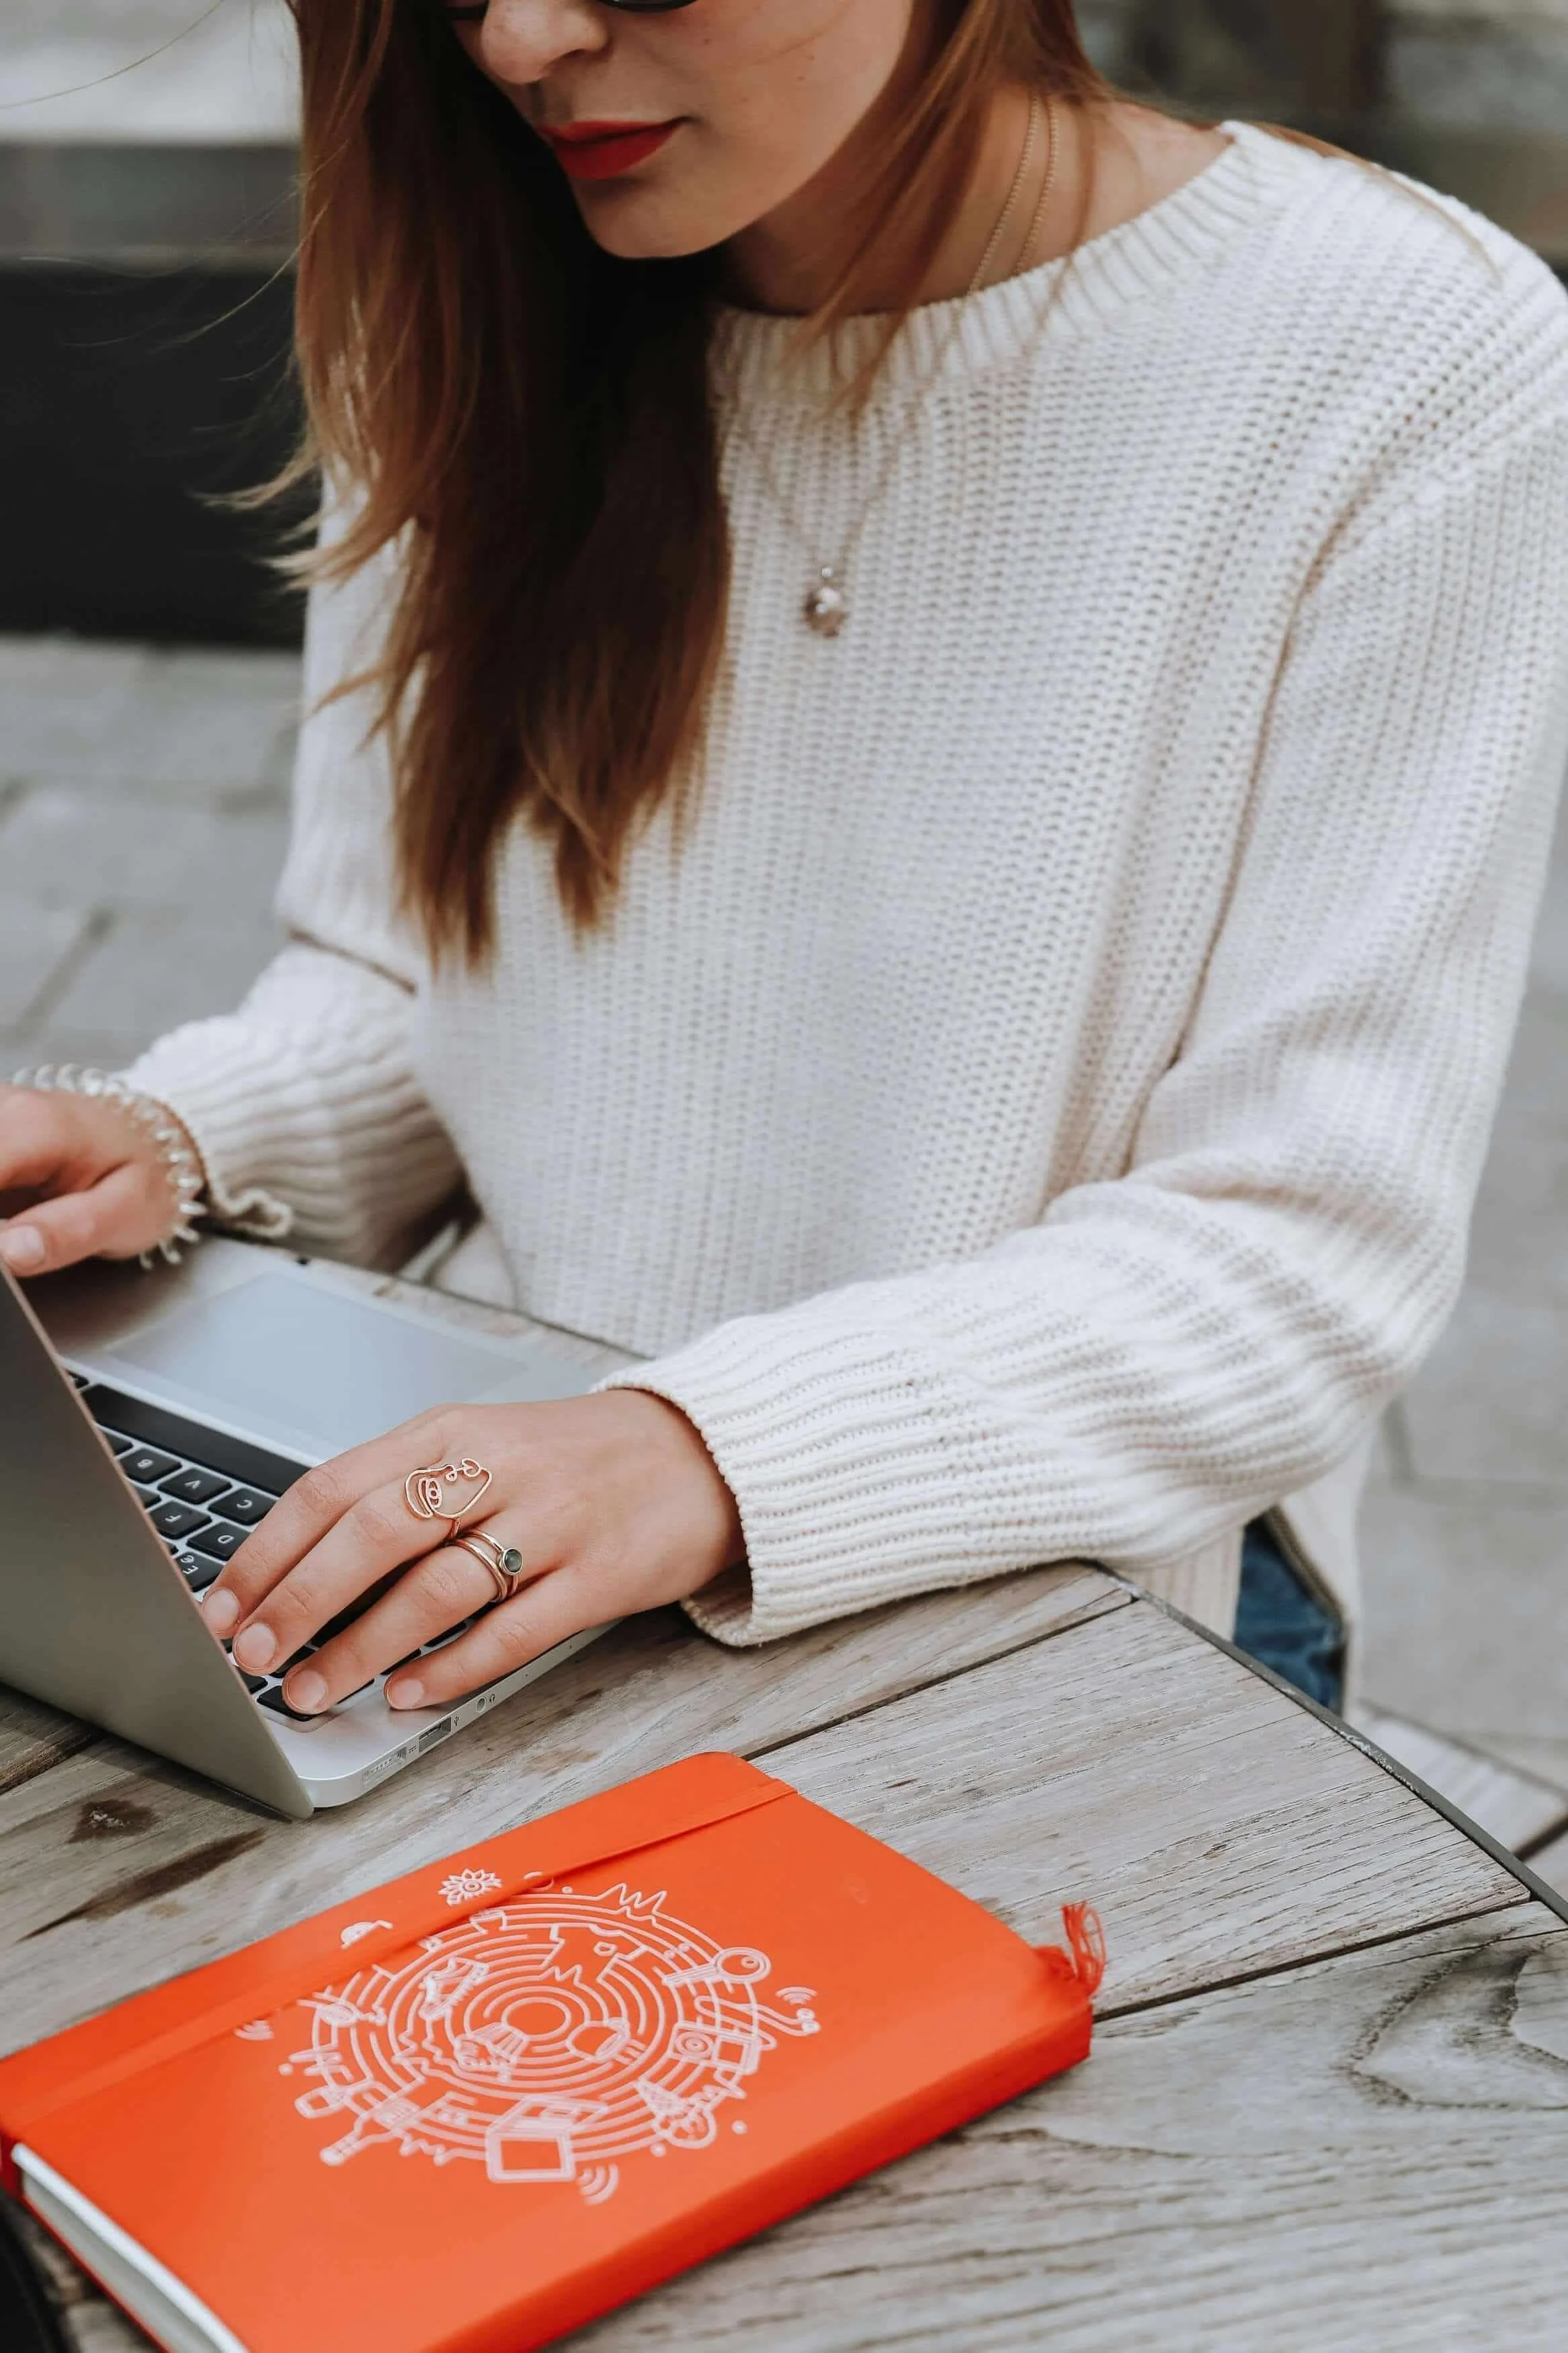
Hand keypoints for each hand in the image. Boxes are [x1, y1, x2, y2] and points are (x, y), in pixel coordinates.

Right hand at [0, 1084, 185, 1274]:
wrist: (155, 1138)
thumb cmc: (145, 1175)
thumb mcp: (127, 1213)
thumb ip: (67, 1233)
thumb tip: (9, 1254)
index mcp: (35, 1126)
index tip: (5, 1259)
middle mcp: (0, 1106)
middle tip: (18, 1248)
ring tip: (25, 1230)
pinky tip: (12, 1222)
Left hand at [198, 1392, 744, 1713]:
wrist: (700, 1454)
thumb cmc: (572, 1462)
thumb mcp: (480, 1449)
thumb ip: (400, 1496)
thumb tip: (297, 1574)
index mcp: (451, 1432)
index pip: (334, 1486)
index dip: (268, 1552)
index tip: (223, 1607)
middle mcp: (496, 1467)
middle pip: (374, 1532)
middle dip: (300, 1601)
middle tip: (252, 1656)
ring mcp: (552, 1521)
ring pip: (437, 1586)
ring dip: (361, 1646)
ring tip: (313, 1690)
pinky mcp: (599, 1575)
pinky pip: (513, 1629)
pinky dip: (452, 1667)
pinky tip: (408, 1695)